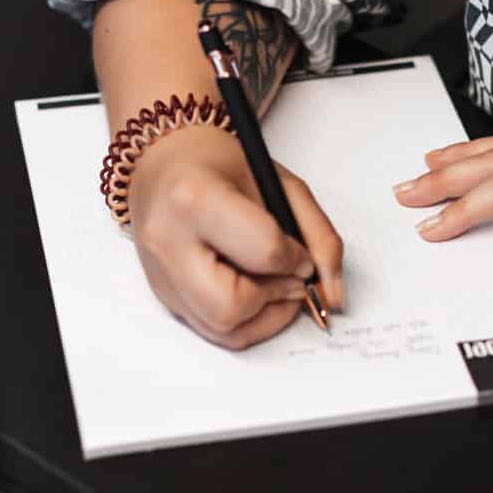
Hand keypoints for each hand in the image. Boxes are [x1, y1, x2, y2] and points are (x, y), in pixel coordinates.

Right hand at [127, 125, 345, 349]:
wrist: (166, 162)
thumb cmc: (220, 166)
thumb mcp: (281, 184)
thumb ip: (319, 237)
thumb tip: (332, 295)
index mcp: (196, 199)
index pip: (263, 251)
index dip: (296, 259)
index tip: (301, 254)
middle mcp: (168, 242)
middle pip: (230, 306)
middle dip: (275, 298)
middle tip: (290, 279)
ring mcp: (160, 274)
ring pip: (222, 329)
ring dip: (264, 316)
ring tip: (274, 286)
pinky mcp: (162, 294)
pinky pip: (211, 330)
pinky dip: (244, 321)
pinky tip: (253, 292)